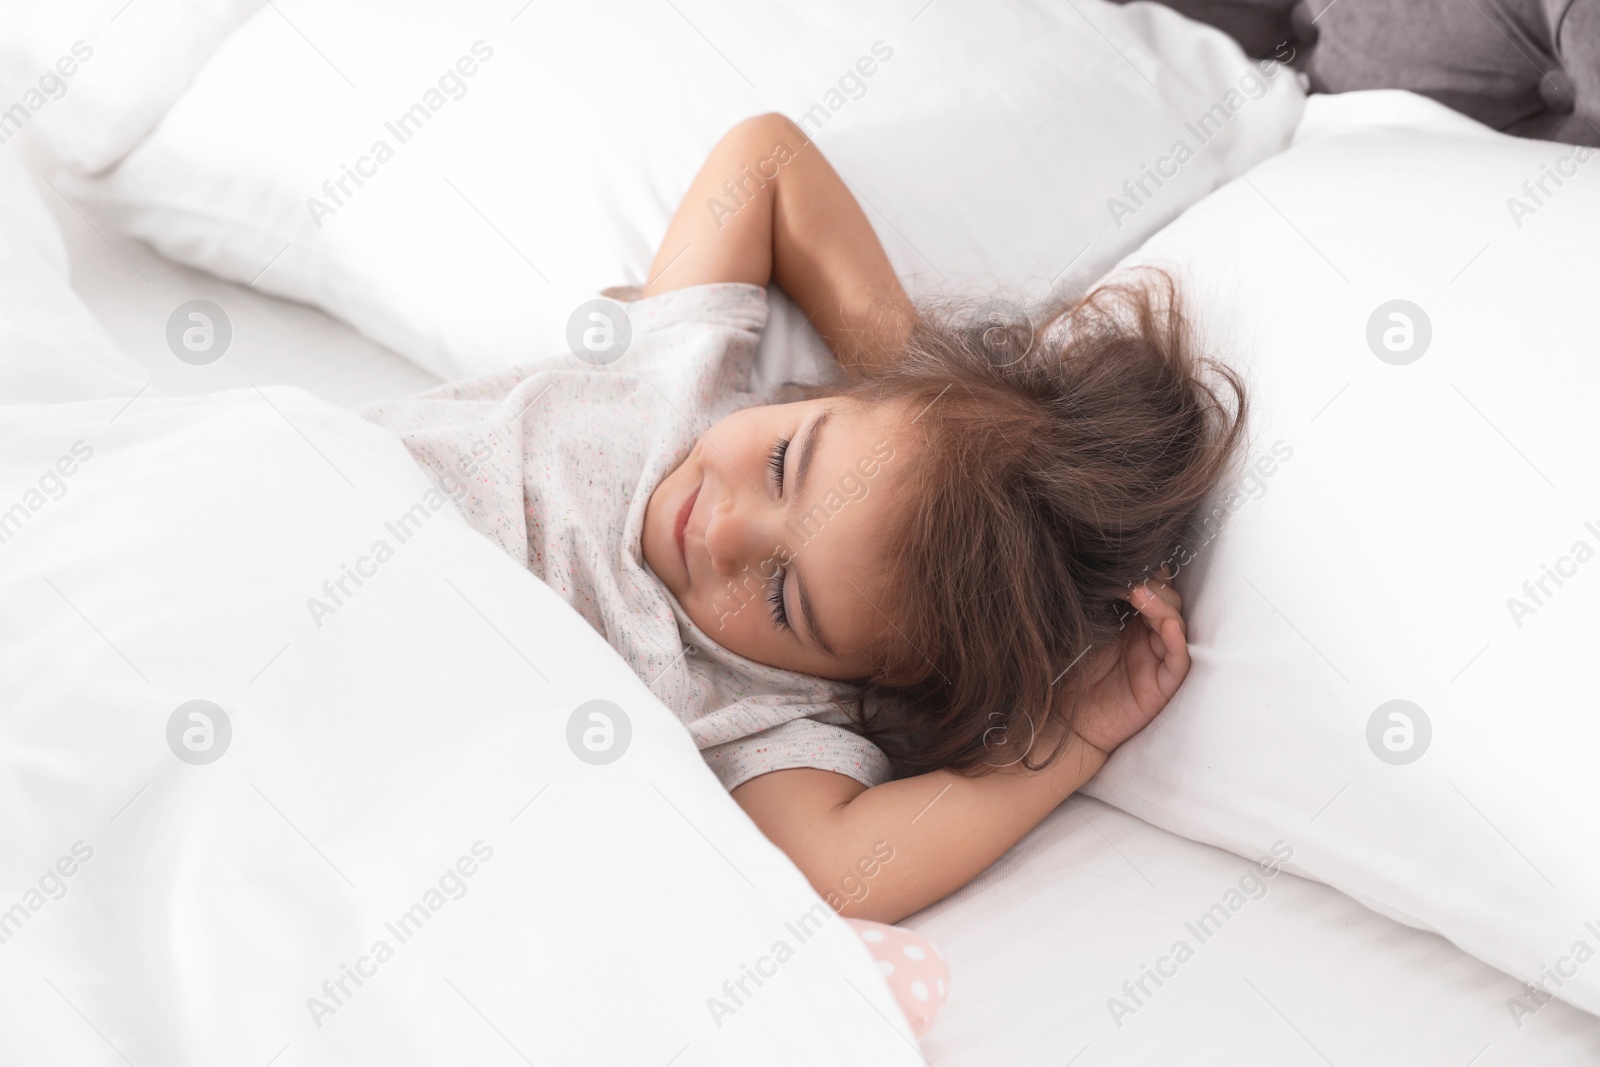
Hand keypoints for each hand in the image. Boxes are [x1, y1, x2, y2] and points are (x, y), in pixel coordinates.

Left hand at [1066, 571, 1190, 756]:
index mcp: (1129, 617)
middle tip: (1128, 576)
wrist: (1064, 720)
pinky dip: (1177, 642)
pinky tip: (1167, 626)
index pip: (1150, 584)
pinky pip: (1179, 660)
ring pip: (1175, 622)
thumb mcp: (1080, 628)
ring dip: (1161, 605)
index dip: (1143, 569)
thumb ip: (1095, 601)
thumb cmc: (1068, 672)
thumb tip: (1099, 565)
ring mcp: (1158, 658)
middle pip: (1167, 598)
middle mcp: (1148, 634)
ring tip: (1139, 593)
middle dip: (1151, 583)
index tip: (1122, 559)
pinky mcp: (1163, 685)